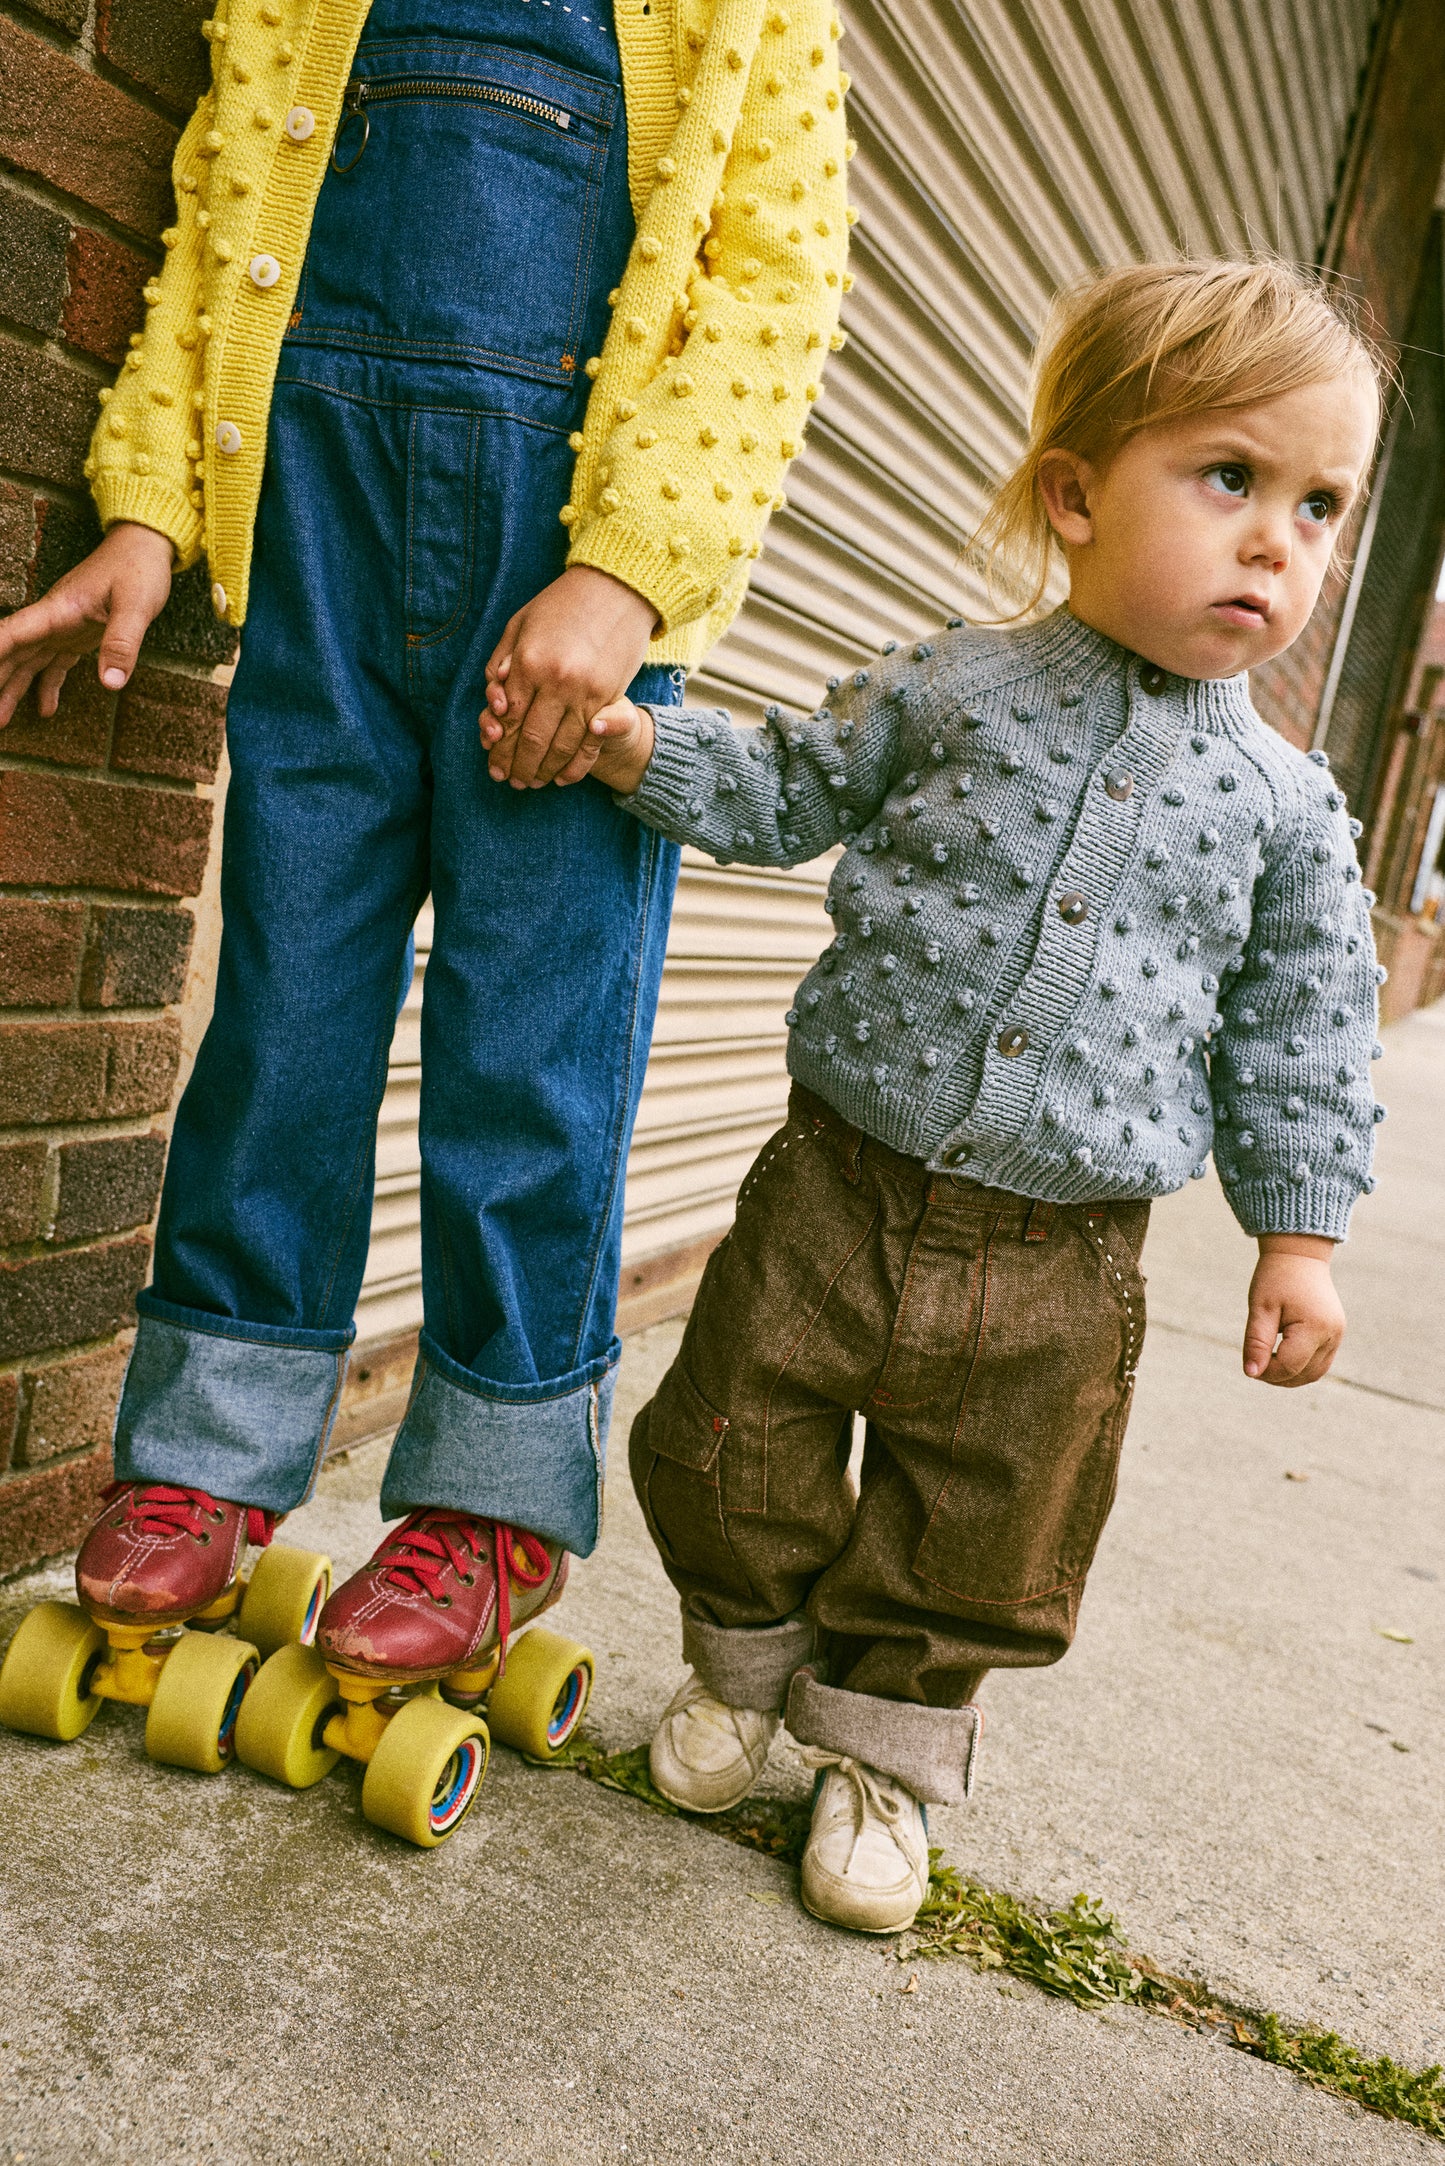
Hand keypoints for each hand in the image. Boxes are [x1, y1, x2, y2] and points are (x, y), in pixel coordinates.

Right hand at [0, 522, 173, 727]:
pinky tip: (46, 710)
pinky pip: (55, 662)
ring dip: (14, 688)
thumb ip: (122, 643)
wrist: (145, 545)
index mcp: (59, 609)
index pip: (15, 632)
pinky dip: (48, 685)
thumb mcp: (137, 605)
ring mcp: (64, 626)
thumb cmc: (140, 568)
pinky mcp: (78, 632)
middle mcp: (54, 619)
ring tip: (2, 720)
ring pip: (29, 661)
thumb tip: (110, 684)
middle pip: (14, 653)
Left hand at [480, 564, 657, 788]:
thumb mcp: (521, 623)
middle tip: (510, 782)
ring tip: (533, 783)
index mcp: (527, 662)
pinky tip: (563, 778)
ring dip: (544, 770)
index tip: (493, 762)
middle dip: (518, 765)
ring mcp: (583, 691)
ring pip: (559, 746)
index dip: (499, 745)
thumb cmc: (562, 605)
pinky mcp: (608, 697)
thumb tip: (494, 696)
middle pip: (530, 738)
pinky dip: (575, 766)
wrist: (617, 589)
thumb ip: (502, 660)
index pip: (507, 717)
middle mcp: (554, 681)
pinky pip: (589, 743)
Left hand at [1243, 1235, 1344, 1385]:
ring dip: (1291, 1376)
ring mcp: (1337, 1335)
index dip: (1267, 1372)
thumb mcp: (1261, 1308)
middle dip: (1278, 1377)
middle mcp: (1332, 1335)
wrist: (1299, 1254)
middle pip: (1304, 1375)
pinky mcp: (1336, 1334)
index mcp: (1315, 1327)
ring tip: (1268, 1362)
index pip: (1289, 1366)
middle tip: (1256, 1365)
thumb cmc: (1276, 1278)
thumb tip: (1251, 1373)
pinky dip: (1301, 1367)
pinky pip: (1320, 1363)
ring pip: (1315, 1373)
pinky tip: (1281, 1357)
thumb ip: (1256, 1342)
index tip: (1250, 1365)